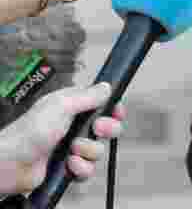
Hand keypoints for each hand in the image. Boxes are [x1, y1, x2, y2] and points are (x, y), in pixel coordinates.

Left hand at [0, 82, 125, 193]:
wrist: (11, 164)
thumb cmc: (29, 132)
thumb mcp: (61, 106)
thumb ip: (87, 96)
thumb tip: (106, 87)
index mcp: (72, 107)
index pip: (103, 105)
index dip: (113, 109)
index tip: (116, 112)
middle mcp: (74, 126)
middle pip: (108, 127)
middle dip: (106, 130)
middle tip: (97, 129)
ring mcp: (72, 147)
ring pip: (99, 150)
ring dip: (89, 151)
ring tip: (72, 149)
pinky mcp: (69, 166)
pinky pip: (88, 169)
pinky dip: (81, 168)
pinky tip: (70, 164)